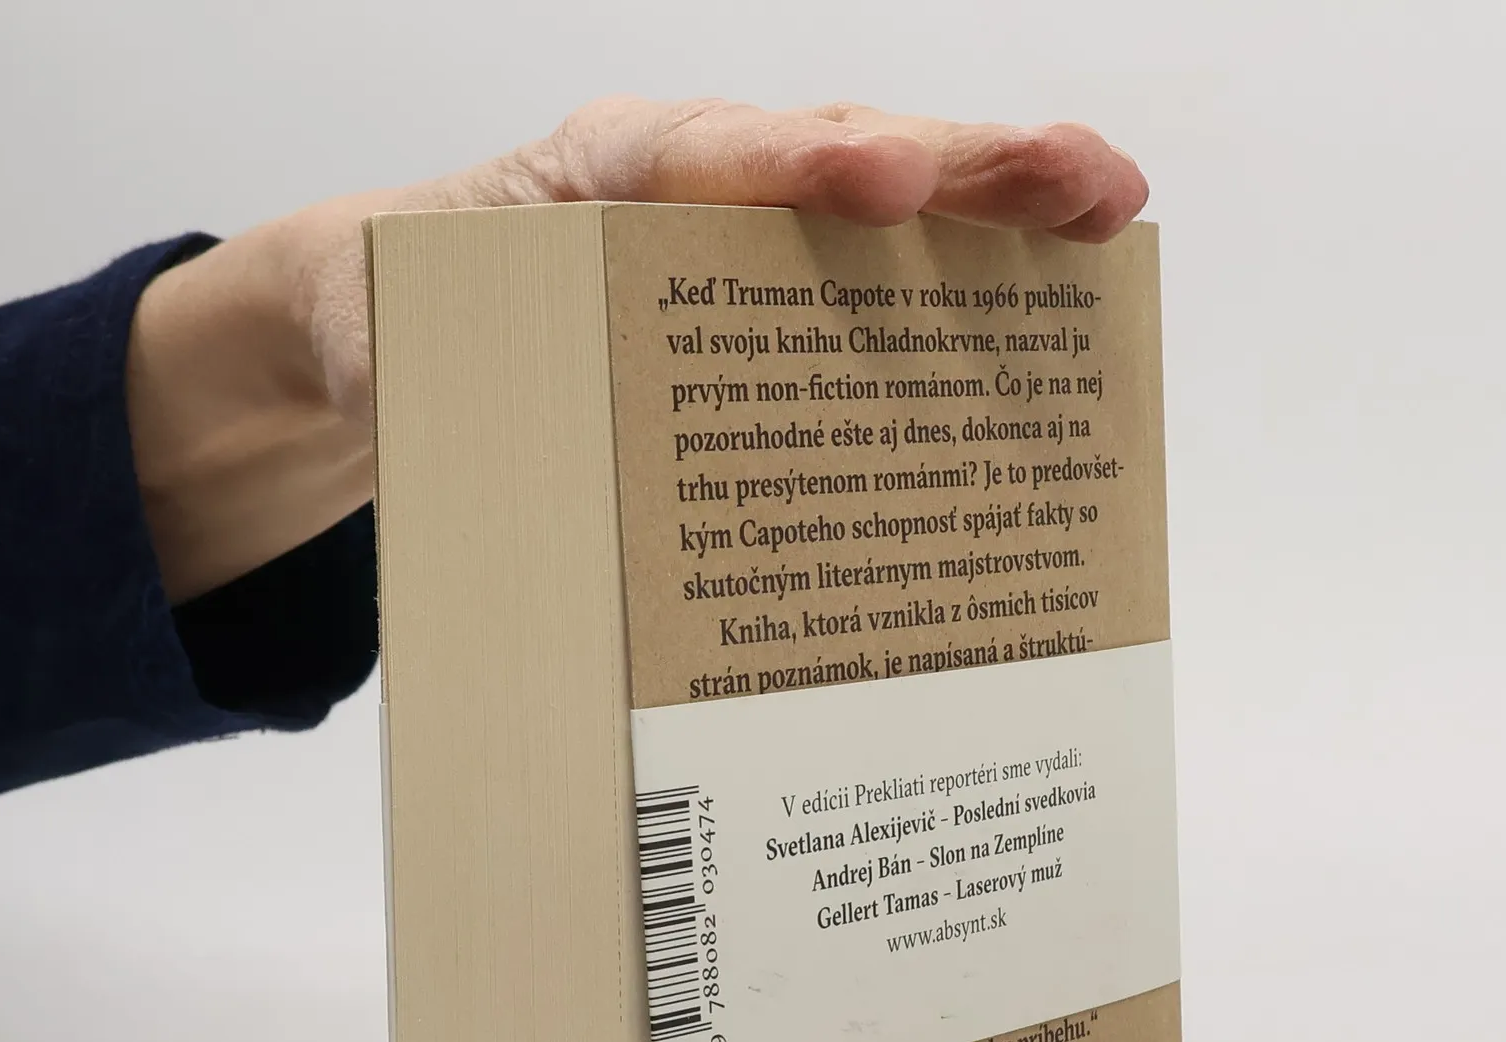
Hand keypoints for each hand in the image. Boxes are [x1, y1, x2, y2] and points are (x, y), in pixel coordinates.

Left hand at [129, 97, 1148, 602]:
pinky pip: (882, 282)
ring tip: (1113, 212)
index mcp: (599, 174)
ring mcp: (749, 235)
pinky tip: (1055, 310)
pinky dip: (970, 288)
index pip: (710, 151)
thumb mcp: (392, 335)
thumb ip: (439, 355)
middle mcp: (695, 186)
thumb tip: (497, 425)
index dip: (800, 164)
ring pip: (889, 204)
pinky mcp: (775, 300)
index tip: (883, 182)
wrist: (393, 326)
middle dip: (965, 163)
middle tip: (1080, 180)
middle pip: (842, 153)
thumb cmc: (404, 317)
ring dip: (1004, 206)